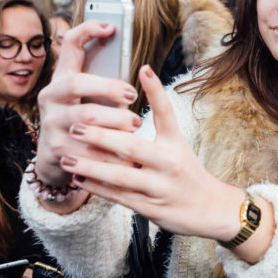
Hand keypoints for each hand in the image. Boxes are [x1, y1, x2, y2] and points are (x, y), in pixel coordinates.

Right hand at [34, 20, 143, 187]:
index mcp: (61, 79)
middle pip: (77, 83)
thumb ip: (105, 86)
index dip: (87, 31)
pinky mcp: (55, 149)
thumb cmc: (83, 122)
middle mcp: (50, 97)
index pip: (69, 45)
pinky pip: (86, 148)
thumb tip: (143, 71)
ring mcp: (50, 123)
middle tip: (132, 95)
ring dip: (115, 122)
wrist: (55, 161)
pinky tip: (125, 155)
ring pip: (85, 118)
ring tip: (135, 125)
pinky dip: (109, 152)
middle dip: (109, 87)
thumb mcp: (88, 100)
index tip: (110, 26)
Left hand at [60, 65, 276, 261]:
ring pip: (120, 175)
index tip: (143, 68)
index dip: (156, 91)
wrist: (209, 209)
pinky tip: (79, 179)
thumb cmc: (186, 172)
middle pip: (132, 147)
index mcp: (176, 143)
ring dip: (90, 166)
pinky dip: (97, 188)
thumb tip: (135, 98)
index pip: (166, 113)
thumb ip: (159, 125)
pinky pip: (118, 197)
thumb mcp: (178, 145)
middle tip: (76, 125)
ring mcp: (159, 186)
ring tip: (68, 157)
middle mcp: (169, 162)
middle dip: (101, 136)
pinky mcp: (150, 207)